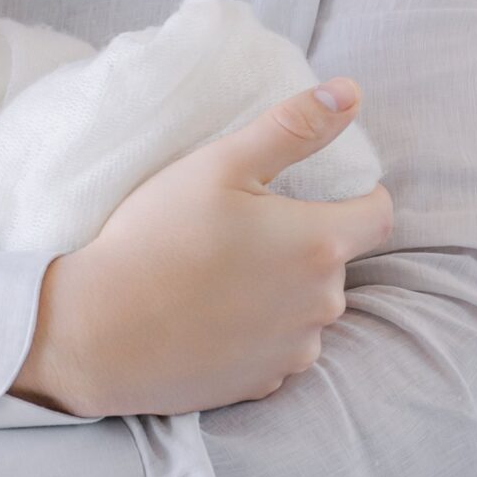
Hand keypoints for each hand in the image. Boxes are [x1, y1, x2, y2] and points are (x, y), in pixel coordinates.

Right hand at [18, 80, 393, 419]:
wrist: (97, 333)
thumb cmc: (157, 239)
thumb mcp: (220, 165)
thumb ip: (292, 127)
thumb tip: (351, 92)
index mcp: (319, 245)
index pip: (378, 215)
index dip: (357, 196)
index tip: (315, 191)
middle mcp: (321, 305)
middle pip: (335, 263)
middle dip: (304, 244)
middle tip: (242, 230)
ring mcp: (293, 351)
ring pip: (307, 309)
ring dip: (282, 292)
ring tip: (220, 277)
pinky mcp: (263, 383)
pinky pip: (277, 349)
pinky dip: (256, 332)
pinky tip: (210, 317)